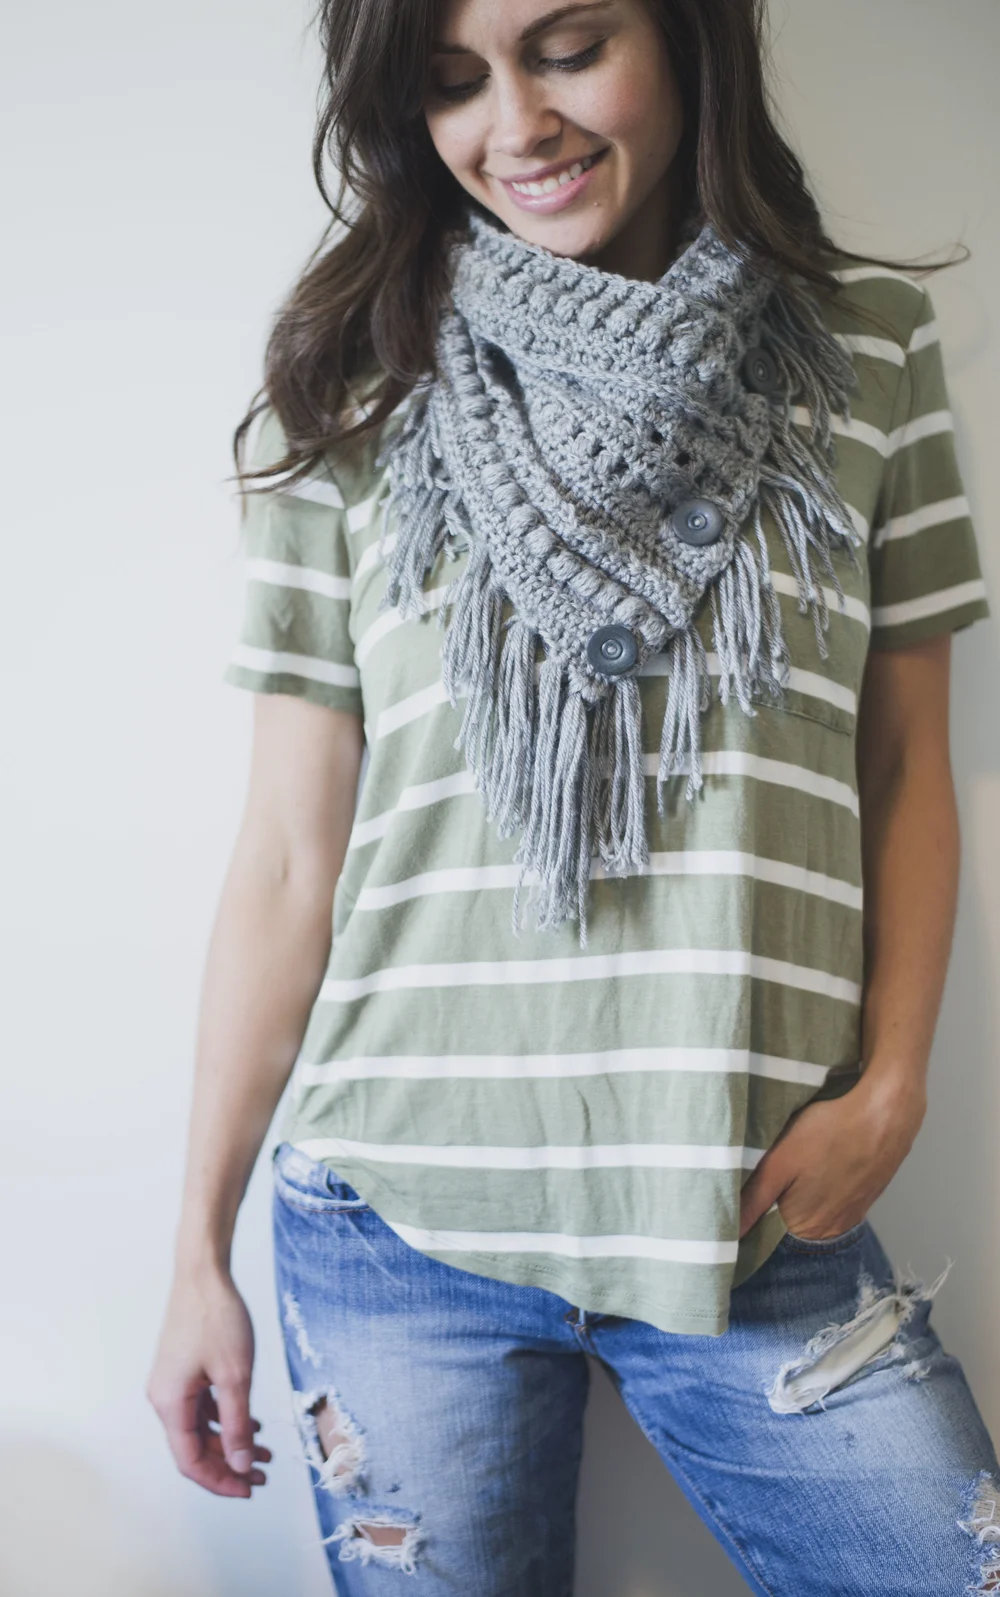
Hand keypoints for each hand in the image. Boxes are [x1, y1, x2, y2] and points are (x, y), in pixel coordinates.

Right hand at [147, 1267, 270, 1497]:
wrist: (203, 1274)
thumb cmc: (216, 1319)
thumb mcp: (235, 1376)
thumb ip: (237, 1425)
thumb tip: (241, 1464)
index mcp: (170, 1404)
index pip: (190, 1461)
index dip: (220, 1480)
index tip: (249, 1489)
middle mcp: (164, 1398)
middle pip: (194, 1448)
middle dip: (229, 1464)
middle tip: (262, 1475)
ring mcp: (172, 1384)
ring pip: (200, 1428)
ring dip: (230, 1442)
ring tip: (264, 1453)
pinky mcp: (182, 1371)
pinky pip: (202, 1407)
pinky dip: (225, 1419)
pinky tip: (251, 1423)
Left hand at [738, 1072, 926, 1241]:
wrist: (887, 1113)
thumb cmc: (829, 1132)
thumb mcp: (780, 1162)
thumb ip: (753, 1200)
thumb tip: (729, 1234)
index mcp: (805, 1227)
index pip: (766, 1233)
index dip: (749, 1217)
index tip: (735, 1198)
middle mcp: (830, 1231)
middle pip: (789, 1225)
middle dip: (772, 1206)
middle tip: (760, 1175)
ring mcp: (851, 1216)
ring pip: (810, 1212)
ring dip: (796, 1197)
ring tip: (790, 1170)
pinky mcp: (864, 1198)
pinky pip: (832, 1201)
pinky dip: (819, 1188)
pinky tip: (816, 1166)